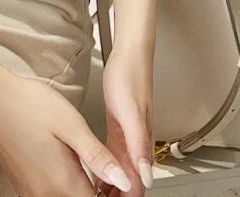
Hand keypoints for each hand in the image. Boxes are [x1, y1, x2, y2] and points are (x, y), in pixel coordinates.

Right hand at [0, 52, 133, 195]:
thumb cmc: (30, 105)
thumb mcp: (71, 125)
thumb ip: (98, 157)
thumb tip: (125, 180)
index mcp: (63, 184)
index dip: (117, 194)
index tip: (124, 180)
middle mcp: (46, 195)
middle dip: (101, 193)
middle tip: (109, 169)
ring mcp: (32, 192)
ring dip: (84, 191)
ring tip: (96, 170)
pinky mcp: (23, 185)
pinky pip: (51, 195)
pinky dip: (66, 188)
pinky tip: (72, 168)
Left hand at [91, 46, 154, 195]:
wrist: (128, 56)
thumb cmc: (130, 78)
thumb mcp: (131, 113)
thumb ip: (139, 145)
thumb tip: (146, 178)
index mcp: (141, 145)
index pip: (137, 186)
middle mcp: (137, 146)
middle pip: (130, 184)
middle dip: (116, 195)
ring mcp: (128, 139)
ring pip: (122, 174)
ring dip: (111, 188)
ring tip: (92, 194)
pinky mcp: (119, 131)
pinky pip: (115, 160)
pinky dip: (106, 173)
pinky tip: (94, 176)